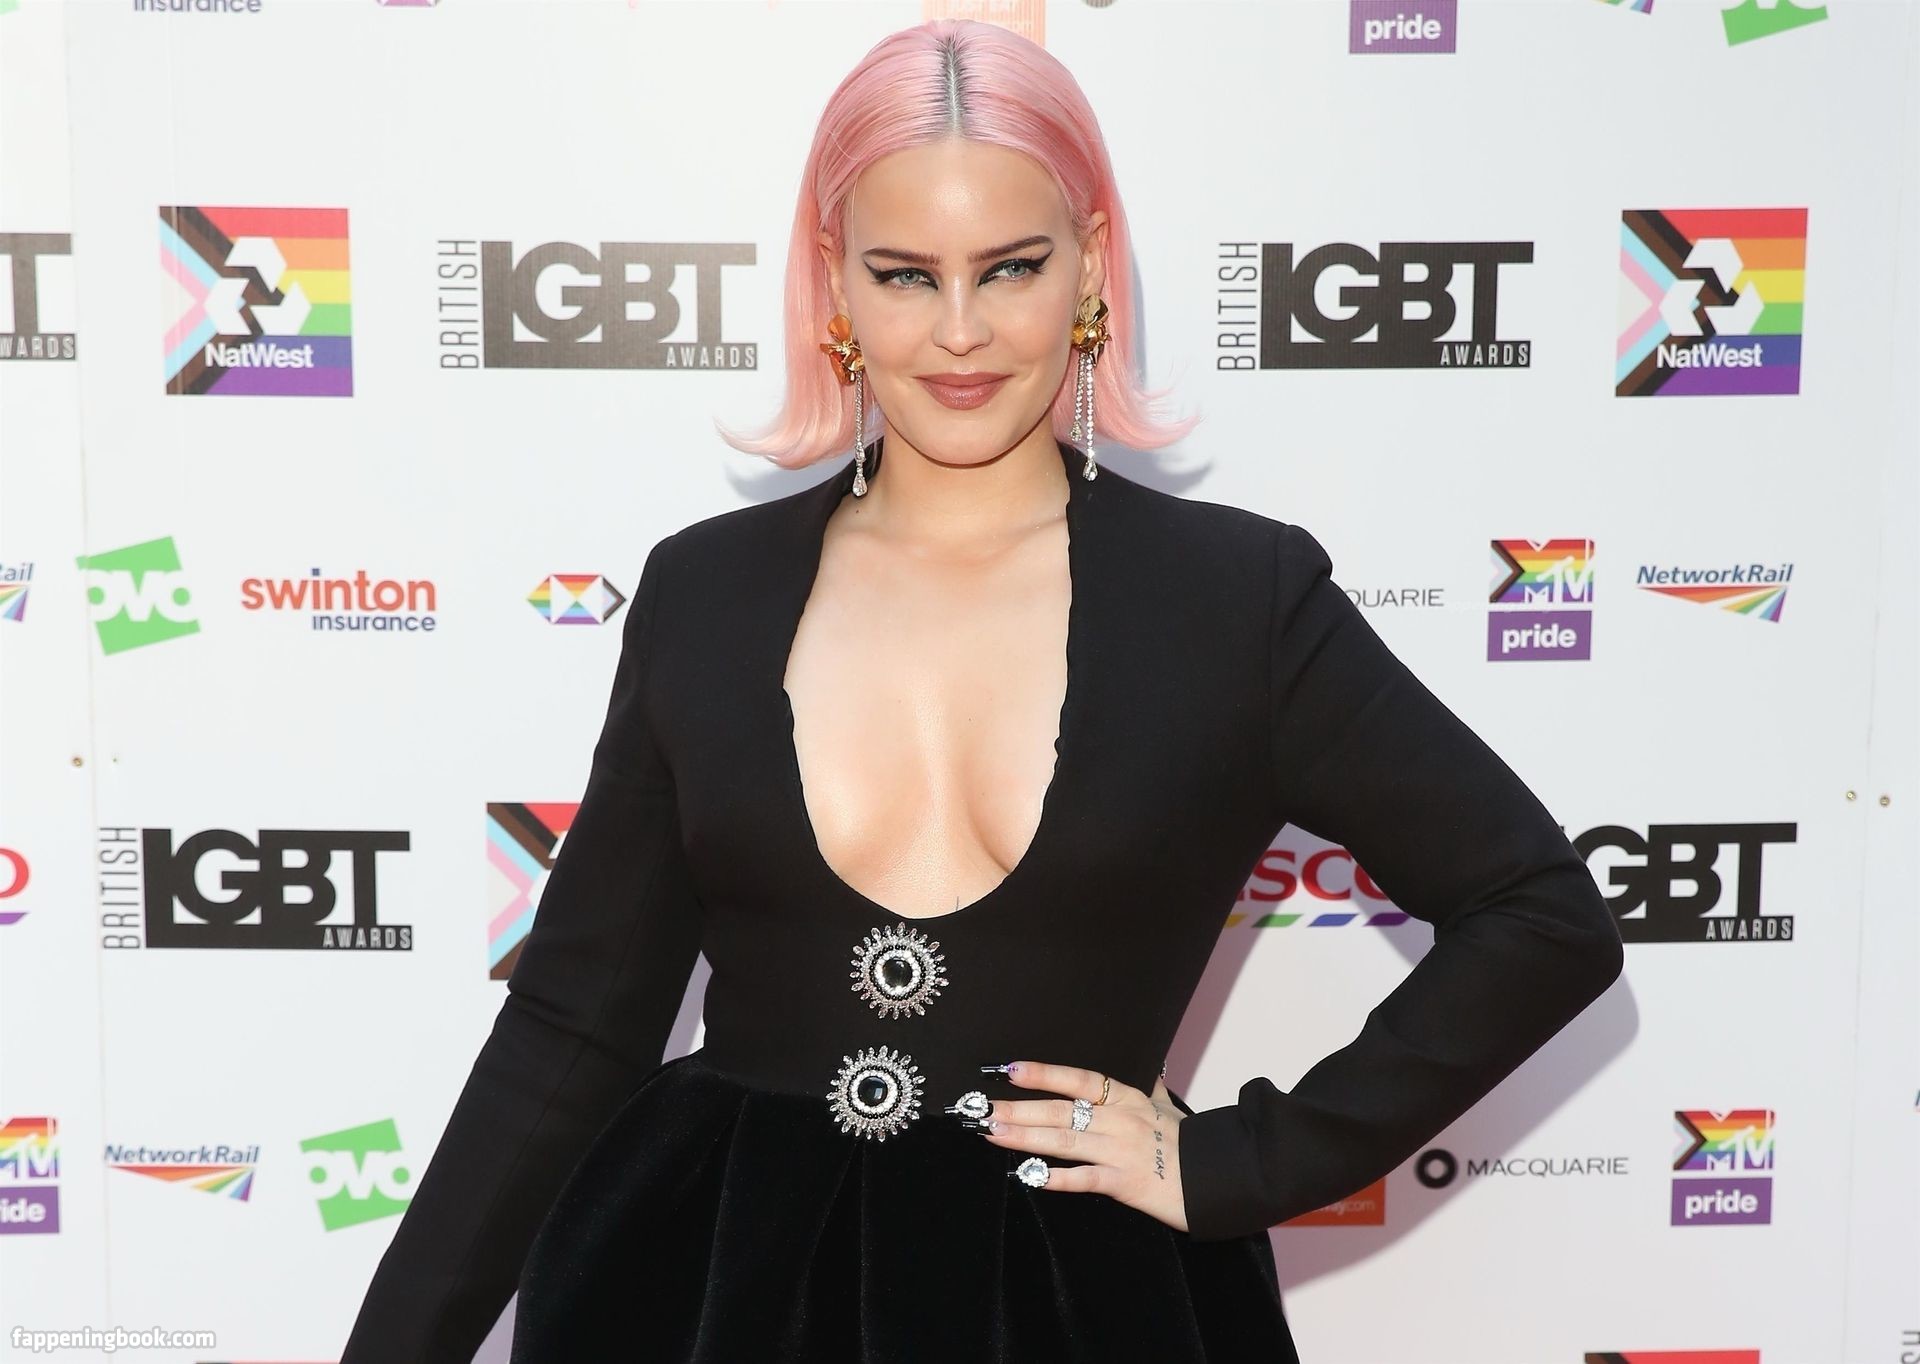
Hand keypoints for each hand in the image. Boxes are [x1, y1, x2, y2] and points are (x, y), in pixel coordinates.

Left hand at [976, 1060, 1187, 1233]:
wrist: (1221, 1179)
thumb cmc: (1194, 1144)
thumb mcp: (1170, 1108)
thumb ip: (1151, 1087)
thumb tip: (1150, 1063)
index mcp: (1129, 1100)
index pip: (1081, 1080)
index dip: (1046, 1073)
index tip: (1011, 1069)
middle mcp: (1121, 1120)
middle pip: (1062, 1110)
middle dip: (1018, 1109)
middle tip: (981, 1109)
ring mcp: (1121, 1151)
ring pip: (1065, 1141)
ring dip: (1024, 1137)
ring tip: (992, 1134)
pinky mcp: (1125, 1183)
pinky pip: (1085, 1178)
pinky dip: (1056, 1177)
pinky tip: (1029, 1175)